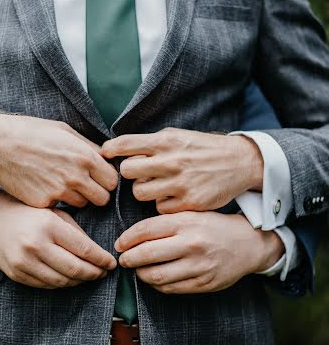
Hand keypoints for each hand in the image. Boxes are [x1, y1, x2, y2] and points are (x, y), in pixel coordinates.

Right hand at [0, 112, 117, 208]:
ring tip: (62, 184)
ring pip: (82, 205)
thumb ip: (89, 146)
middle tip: (84, 186)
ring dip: (77, 198)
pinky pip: (60, 207)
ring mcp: (59, 192)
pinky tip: (46, 188)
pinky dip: (57, 201)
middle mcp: (75, 176)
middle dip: (96, 193)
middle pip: (102, 199)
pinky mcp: (43, 202)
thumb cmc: (32, 132)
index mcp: (85, 157)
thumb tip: (107, 157)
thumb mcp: (65, 131)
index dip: (107, 180)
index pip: (113, 181)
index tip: (99, 177)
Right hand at [0, 190, 116, 288]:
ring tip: (90, 276)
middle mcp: (35, 245)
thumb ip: (75, 232)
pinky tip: (71, 279)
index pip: (84, 249)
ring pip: (62, 281)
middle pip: (75, 269)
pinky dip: (62, 284)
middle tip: (104, 273)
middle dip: (94, 273)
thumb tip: (98, 254)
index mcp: (48, 225)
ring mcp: (24, 262)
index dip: (101, 259)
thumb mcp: (53, 212)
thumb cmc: (27, 213)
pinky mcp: (16, 274)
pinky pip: (46, 285)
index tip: (111, 263)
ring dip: (80, 281)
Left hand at [102, 128, 262, 213]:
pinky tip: (173, 196)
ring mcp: (179, 183)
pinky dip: (162, 204)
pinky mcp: (188, 203)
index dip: (111, 149)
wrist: (238, 162)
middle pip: (127, 172)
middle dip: (130, 174)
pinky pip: (159, 208)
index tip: (106, 153)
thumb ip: (151, 144)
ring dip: (144, 191)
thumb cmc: (202, 149)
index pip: (126, 144)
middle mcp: (171, 161)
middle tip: (139, 174)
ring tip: (157, 186)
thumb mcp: (177, 137)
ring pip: (140, 193)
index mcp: (166, 141)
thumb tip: (118, 149)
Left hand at [115, 211, 283, 293]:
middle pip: (146, 255)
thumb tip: (132, 236)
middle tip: (124, 260)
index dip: (126, 239)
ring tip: (139, 270)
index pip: (145, 230)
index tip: (120, 244)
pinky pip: (170, 288)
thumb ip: (166, 222)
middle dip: (128, 259)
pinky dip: (157, 285)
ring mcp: (198, 265)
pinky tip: (155, 278)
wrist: (250, 244)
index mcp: (186, 222)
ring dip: (141, 274)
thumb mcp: (192, 214)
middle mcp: (191, 243)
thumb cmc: (215, 227)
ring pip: (156, 275)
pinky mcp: (203, 283)